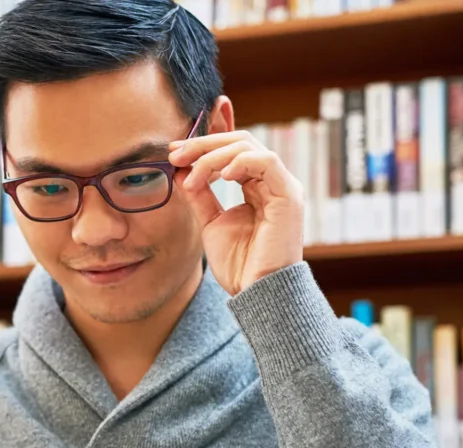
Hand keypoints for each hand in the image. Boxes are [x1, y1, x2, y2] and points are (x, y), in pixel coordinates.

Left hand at [168, 130, 304, 296]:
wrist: (255, 291)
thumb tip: (180, 170)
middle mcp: (273, 182)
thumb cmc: (239, 264)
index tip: (173, 151)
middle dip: (203, 145)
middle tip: (174, 155)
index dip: (204, 144)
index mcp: (258, 186)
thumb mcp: (210, 222)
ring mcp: (283, 187)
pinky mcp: (289, 196)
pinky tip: (220, 176)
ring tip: (191, 175)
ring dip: (213, 155)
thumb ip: (199, 195)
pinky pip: (266, 162)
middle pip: (240, 142)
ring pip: (249, 147)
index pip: (234, 150)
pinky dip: (239, 161)